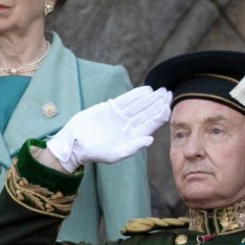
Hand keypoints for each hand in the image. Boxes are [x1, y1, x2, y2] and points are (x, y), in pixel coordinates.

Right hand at [44, 87, 171, 172]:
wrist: (75, 143)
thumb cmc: (94, 153)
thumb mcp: (114, 154)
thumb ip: (132, 148)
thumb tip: (150, 140)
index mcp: (132, 137)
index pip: (150, 125)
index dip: (160, 115)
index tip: (169, 107)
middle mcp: (128, 126)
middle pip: (147, 112)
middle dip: (158, 103)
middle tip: (169, 93)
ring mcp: (120, 116)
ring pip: (138, 105)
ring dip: (150, 98)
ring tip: (161, 90)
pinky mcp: (110, 108)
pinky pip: (126, 100)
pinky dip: (136, 95)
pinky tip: (146, 90)